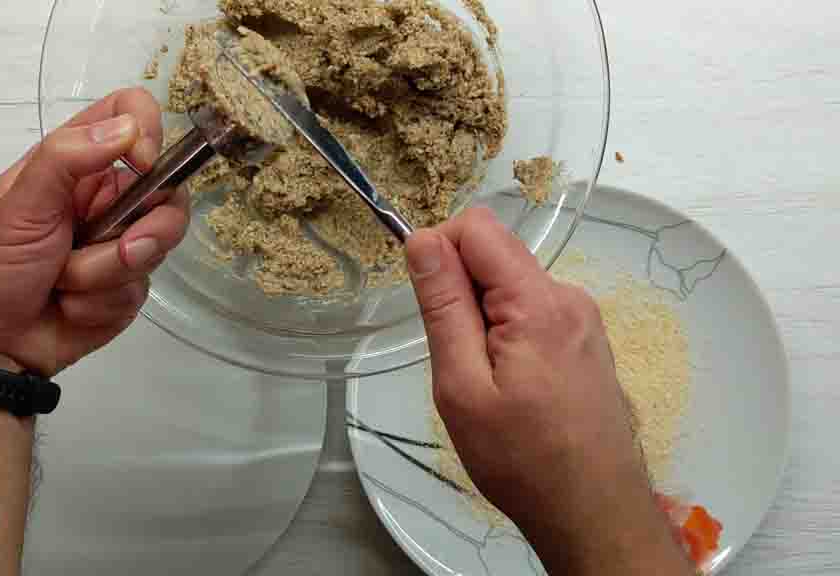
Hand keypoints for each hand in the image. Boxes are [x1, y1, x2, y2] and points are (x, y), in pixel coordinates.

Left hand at [0, 88, 188, 376]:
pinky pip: (140, 289)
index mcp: (76, 163)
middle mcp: (105, 198)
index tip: (141, 165)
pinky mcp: (126, 288)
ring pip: (157, 245)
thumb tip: (128, 127)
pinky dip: (102, 303)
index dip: (148, 133)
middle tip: (120, 249)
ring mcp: (120, 244)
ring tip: (67, 285)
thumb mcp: (19, 205)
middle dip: (146, 229)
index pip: (132, 116)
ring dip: (108, 273)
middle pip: (167, 191)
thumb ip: (67, 158)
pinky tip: (70, 308)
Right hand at [405, 208, 689, 574]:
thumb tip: (422, 240)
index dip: (438, 250)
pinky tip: (508, 386)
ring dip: (482, 318)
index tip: (426, 301)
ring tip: (483, 381)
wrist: (593, 511)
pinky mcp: (585, 340)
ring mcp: (582, 319)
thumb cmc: (521, 459)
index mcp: (538, 301)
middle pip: (496, 254)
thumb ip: (443, 306)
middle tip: (456, 357)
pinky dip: (506, 334)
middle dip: (460, 291)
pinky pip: (531, 312)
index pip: (477, 228)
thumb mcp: (462, 385)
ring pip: (511, 286)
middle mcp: (568, 296)